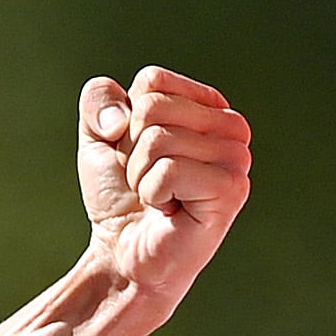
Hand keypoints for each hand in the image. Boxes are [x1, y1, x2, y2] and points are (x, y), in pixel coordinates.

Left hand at [75, 66, 252, 311]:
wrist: (122, 253)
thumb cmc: (119, 197)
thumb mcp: (98, 137)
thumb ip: (98, 99)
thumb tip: (120, 118)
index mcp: (208, 105)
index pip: (153, 81)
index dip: (126, 120)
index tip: (138, 154)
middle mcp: (231, 126)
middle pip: (153, 108)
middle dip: (132, 150)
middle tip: (148, 180)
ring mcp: (236, 157)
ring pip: (158, 139)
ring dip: (141, 176)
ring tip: (159, 197)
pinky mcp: (231, 188)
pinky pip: (168, 171)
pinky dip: (152, 194)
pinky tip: (169, 210)